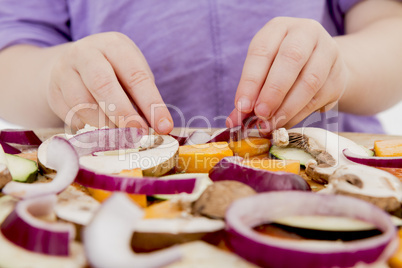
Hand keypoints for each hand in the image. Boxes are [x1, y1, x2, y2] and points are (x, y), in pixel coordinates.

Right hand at [47, 32, 172, 133]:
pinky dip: (89, 128)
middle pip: (102, 84)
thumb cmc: (115, 73)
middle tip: (137, 134)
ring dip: (105, 125)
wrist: (74, 65)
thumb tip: (159, 128)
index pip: (135, 75)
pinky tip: (100, 131)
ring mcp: (64, 70)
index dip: (151, 103)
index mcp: (114, 45)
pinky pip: (71, 115)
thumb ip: (143, 98)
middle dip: (123, 113)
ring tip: (121, 136)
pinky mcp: (53, 90)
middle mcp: (86, 53)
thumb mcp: (132, 75)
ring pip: (82, 103)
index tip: (164, 126)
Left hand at [227, 17, 348, 132]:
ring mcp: (327, 51)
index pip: (262, 51)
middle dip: (273, 91)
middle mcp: (306, 32)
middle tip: (261, 115)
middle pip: (291, 59)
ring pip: (310, 81)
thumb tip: (234, 121)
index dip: (250, 81)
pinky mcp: (339, 75)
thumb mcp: (262, 71)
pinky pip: (319, 98)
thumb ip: (249, 94)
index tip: (242, 106)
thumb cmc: (280, 68)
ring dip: (288, 107)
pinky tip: (286, 123)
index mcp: (278, 28)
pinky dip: (300, 114)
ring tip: (272, 124)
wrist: (320, 65)